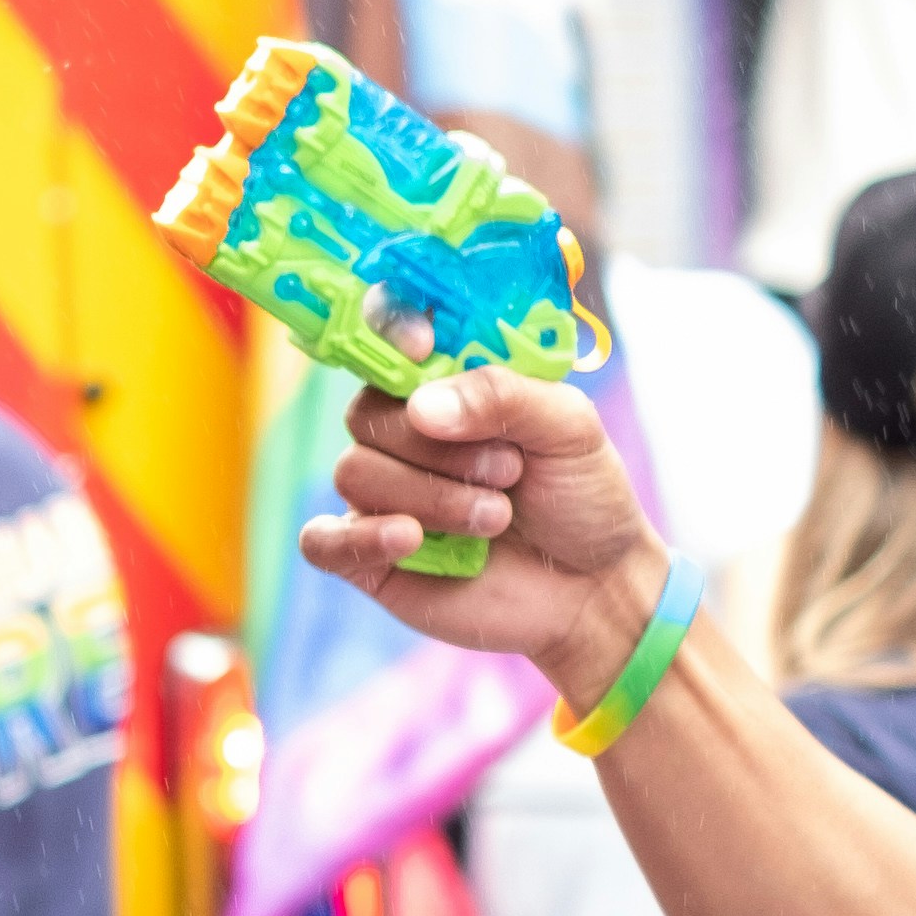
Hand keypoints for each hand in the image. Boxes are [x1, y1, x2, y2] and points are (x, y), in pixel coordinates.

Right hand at [295, 371, 666, 706]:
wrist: (593, 587)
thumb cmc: (582, 497)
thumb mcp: (570, 429)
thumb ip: (503, 397)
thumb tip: (421, 407)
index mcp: (448, 387)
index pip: (389, 338)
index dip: (390, 329)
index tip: (422, 346)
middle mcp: (405, 435)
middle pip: (368, 413)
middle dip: (437, 445)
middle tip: (508, 472)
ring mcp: (383, 495)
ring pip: (355, 472)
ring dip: (429, 496)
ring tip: (494, 518)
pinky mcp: (369, 557)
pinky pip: (322, 540)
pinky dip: (358, 536)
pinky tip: (408, 540)